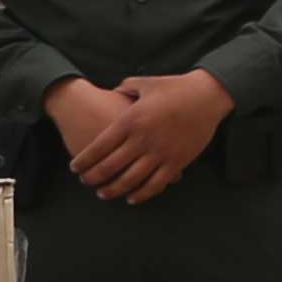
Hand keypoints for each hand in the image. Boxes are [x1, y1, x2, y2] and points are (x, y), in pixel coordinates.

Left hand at [57, 71, 234, 202]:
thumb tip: (111, 91)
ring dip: (113, 190)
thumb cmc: (174, 87)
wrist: (207, 95)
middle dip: (93, 178)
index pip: (99, 147)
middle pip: (110, 167)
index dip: (84, 161)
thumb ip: (124, 89)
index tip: (74, 168)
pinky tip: (131, 198)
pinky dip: (141, 194)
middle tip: (85, 182)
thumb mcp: (144, 83)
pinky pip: (155, 184)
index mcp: (130, 120)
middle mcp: (142, 139)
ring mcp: (160, 153)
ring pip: (130, 180)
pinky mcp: (177, 162)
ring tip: (103, 193)